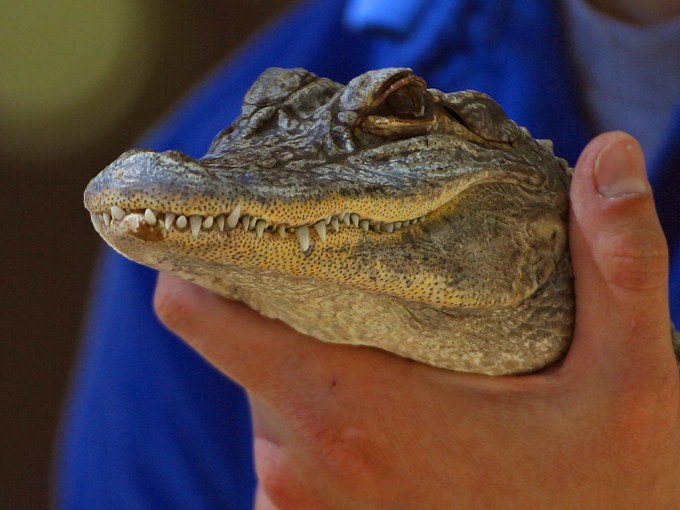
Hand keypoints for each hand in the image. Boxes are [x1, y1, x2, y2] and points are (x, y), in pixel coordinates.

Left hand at [154, 132, 679, 508]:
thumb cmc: (603, 503)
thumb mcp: (629, 385)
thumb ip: (616, 266)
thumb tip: (611, 153)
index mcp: (347, 408)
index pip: (197, 311)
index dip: (200, 253)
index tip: (240, 215)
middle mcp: (298, 461)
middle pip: (241, 338)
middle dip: (286, 296)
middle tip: (353, 262)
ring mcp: (295, 504)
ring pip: (266, 390)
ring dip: (312, 355)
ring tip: (385, 337)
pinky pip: (286, 443)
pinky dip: (319, 412)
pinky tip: (390, 405)